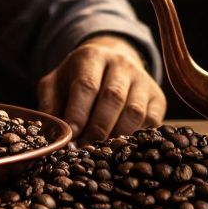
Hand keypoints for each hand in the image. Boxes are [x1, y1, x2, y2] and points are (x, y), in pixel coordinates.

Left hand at [37, 35, 165, 144]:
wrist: (111, 63)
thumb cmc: (77, 78)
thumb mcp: (56, 83)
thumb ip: (50, 104)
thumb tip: (52, 132)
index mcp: (92, 57)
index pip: (86, 85)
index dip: (78, 112)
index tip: (71, 135)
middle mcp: (121, 64)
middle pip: (112, 98)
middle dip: (97, 128)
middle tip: (84, 149)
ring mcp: (142, 80)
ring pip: (134, 112)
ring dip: (116, 136)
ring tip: (101, 151)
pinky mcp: (157, 97)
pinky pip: (151, 121)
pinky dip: (136, 138)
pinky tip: (120, 146)